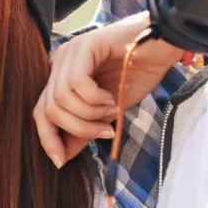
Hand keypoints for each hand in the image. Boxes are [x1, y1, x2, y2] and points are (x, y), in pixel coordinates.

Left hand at [34, 12, 181, 166]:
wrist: (165, 46)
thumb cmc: (139, 73)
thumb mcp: (107, 111)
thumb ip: (84, 128)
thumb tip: (62, 156)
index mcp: (63, 77)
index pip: (41, 112)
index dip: (48, 139)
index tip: (61, 161)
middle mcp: (61, 63)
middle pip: (48, 109)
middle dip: (77, 129)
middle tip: (105, 131)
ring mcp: (70, 52)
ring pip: (60, 99)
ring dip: (90, 113)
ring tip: (112, 108)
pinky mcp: (84, 45)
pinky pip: (76, 84)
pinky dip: (94, 98)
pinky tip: (111, 96)